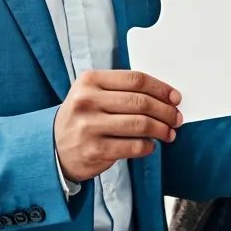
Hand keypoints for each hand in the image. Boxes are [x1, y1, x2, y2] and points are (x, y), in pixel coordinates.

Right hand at [54, 70, 182, 182]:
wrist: (53, 147)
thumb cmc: (83, 116)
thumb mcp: (93, 93)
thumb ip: (122, 90)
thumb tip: (165, 96)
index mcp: (90, 81)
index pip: (135, 80)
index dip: (161, 89)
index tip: (176, 98)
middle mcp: (87, 101)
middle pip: (141, 102)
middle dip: (166, 111)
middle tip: (176, 118)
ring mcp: (89, 127)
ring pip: (140, 125)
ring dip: (162, 129)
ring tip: (169, 133)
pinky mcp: (94, 150)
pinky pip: (133, 147)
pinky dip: (148, 146)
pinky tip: (150, 145)